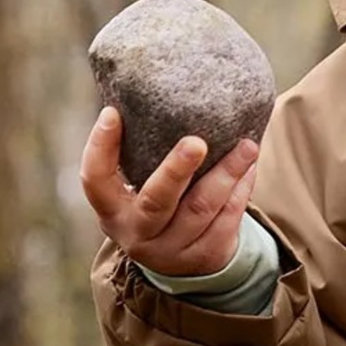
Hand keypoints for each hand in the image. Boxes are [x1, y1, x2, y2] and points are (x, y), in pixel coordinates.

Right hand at [80, 107, 258, 275]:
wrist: (180, 261)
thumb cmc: (157, 202)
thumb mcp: (137, 187)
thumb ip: (139, 151)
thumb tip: (153, 84)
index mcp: (112, 210)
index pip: (95, 179)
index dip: (100, 147)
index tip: (112, 112)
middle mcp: (137, 233)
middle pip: (157, 200)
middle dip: (177, 169)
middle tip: (197, 141)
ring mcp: (172, 250)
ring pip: (202, 209)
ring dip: (227, 173)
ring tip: (247, 145)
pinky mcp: (205, 257)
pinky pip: (228, 220)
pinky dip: (241, 190)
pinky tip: (249, 168)